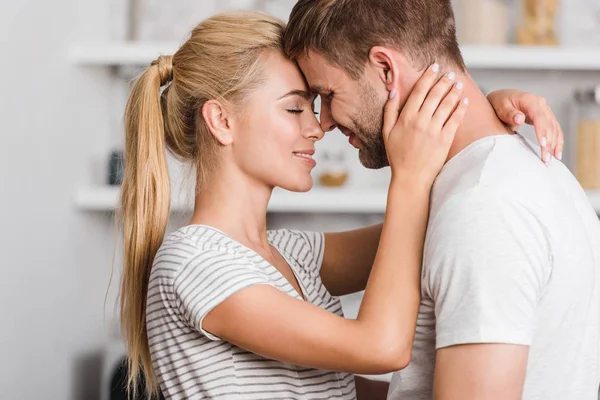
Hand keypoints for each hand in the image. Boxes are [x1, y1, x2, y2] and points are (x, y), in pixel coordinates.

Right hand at [383, 64, 468, 185]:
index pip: (419, 91)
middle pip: (435, 94)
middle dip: (444, 81)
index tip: (434, 67)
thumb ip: (389, 111)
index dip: (428, 77)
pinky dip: (460, 108)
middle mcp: (420, 121)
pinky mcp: (445, 139)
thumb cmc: (398, 156)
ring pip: (447, 104)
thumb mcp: (387, 132)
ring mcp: (434, 130)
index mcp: (406, 117)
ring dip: (454, 92)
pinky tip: (464, 101)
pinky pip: (455, 120)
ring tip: (459, 84)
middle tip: (450, 73)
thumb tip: (393, 92)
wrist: (410, 177)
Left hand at [487, 89, 563, 162]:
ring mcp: (545, 110)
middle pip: (549, 125)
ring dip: (555, 145)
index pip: (540, 117)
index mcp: (530, 100)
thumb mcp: (501, 106)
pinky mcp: (546, 117)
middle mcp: (541, 104)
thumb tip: (520, 119)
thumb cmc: (499, 102)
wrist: (502, 98)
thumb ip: (509, 113)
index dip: (542, 131)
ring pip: (555, 129)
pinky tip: (557, 153)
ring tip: (552, 160)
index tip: (542, 145)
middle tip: (545, 159)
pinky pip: (555, 130)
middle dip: (549, 143)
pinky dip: (557, 141)